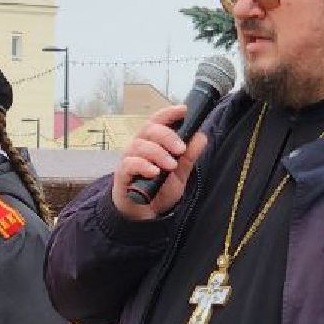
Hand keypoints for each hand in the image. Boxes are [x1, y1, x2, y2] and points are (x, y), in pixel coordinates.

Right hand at [110, 105, 209, 220]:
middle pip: (149, 129)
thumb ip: (189, 155)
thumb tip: (202, 136)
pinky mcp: (122, 174)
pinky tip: (154, 172)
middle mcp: (138, 146)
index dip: (169, 113)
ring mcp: (129, 159)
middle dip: (167, 136)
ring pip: (140, 145)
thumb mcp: (180, 172)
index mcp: (152, 141)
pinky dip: (144, 165)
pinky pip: (130, 164)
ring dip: (158, 153)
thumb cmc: (159, 188)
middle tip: (181, 149)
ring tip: (171, 166)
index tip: (183, 110)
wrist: (145, 213)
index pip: (158, 120)